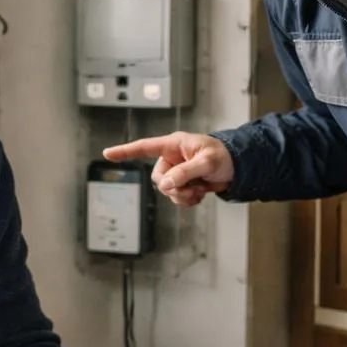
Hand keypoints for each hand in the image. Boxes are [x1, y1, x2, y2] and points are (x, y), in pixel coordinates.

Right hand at [102, 133, 233, 207]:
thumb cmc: (224, 156)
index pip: (144, 147)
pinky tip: (200, 194)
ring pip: (167, 191)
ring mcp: (177, 172)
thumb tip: (166, 185)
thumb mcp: (207, 162)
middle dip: (175, 187)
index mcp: (174, 145)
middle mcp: (172, 158)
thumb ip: (186, 172)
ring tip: (201, 189)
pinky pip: (177, 198)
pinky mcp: (184, 184)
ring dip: (183, 195)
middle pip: (158, 178)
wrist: (238, 168)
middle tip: (194, 187)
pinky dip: (188, 200)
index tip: (108, 154)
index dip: (126, 151)